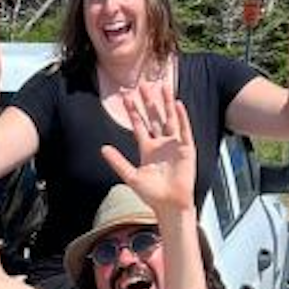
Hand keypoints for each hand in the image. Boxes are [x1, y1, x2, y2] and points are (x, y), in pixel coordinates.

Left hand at [100, 81, 195, 212]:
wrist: (169, 205)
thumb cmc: (151, 194)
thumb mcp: (131, 176)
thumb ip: (117, 161)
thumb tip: (102, 148)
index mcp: (147, 149)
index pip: (139, 125)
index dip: (133, 111)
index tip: (126, 96)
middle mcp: (161, 143)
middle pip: (154, 117)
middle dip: (148, 101)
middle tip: (143, 84)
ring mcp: (174, 145)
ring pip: (169, 119)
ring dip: (166, 103)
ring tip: (163, 86)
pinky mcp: (187, 149)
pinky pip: (184, 130)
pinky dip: (182, 117)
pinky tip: (178, 104)